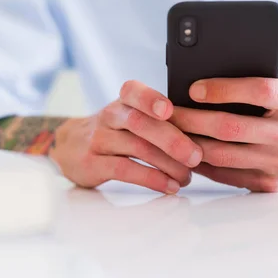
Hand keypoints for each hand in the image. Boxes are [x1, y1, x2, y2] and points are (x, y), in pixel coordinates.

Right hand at [49, 81, 202, 192]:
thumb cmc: (118, 131)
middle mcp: (110, 116)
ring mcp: (99, 139)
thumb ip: (162, 119)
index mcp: (124, 100)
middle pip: (140, 123)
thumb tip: (208, 129)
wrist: (69, 146)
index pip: (134, 91)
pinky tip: (169, 186)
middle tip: (196, 156)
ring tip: (187, 177)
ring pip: (136, 148)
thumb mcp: (133, 116)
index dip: (150, 99)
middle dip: (172, 140)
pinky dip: (151, 179)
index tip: (168, 110)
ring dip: (167, 164)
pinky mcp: (92, 163)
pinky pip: (124, 170)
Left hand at [170, 53, 277, 192]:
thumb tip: (252, 45)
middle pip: (232, 127)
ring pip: (224, 156)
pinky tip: (186, 150)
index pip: (260, 91)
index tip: (194, 88)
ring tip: (170, 130)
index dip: (224, 89)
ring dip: (191, 143)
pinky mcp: (268, 184)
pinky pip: (226, 176)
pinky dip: (202, 164)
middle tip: (168, 111)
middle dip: (193, 119)